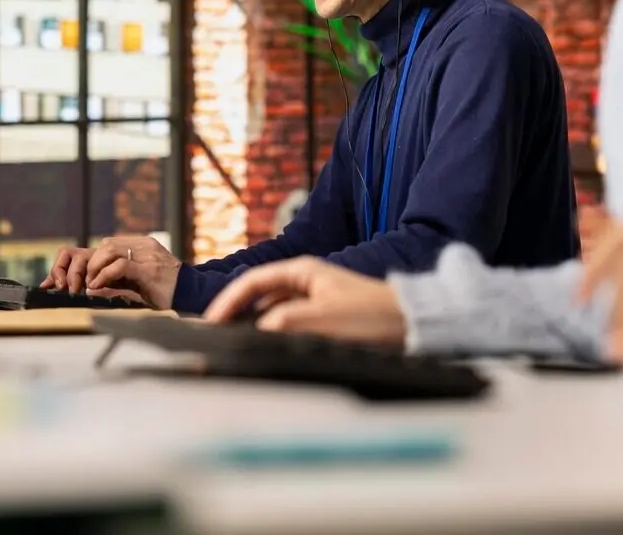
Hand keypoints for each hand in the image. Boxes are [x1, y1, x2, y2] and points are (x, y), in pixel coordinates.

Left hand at [41, 235, 181, 308]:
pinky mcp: (150, 269)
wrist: (192, 294)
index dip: (90, 258)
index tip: (79, 276)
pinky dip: (104, 275)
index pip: (108, 244)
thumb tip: (91, 286)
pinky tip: (98, 286)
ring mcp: (148, 255)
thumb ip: (116, 283)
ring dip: (94, 268)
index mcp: (142, 246)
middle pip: (106, 244)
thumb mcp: (137, 285)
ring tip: (90, 284)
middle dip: (89, 263)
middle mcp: (144, 246)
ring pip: (110, 250)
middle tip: (81, 282)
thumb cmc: (165, 292)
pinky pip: (120, 266)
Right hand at [204, 257, 407, 347]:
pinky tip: (268, 349)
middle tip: (215, 336)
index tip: (210, 322)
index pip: (253, 281)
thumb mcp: (323, 320)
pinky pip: (289, 325)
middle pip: (260, 296)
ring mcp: (315, 300)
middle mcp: (306, 282)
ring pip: (273, 312)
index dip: (228, 301)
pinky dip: (274, 335)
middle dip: (236, 314)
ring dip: (255, 326)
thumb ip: (285, 323)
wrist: (412, 326)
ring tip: (234, 345)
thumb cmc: (372, 317)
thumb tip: (256, 330)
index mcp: (303, 271)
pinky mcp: (325, 319)